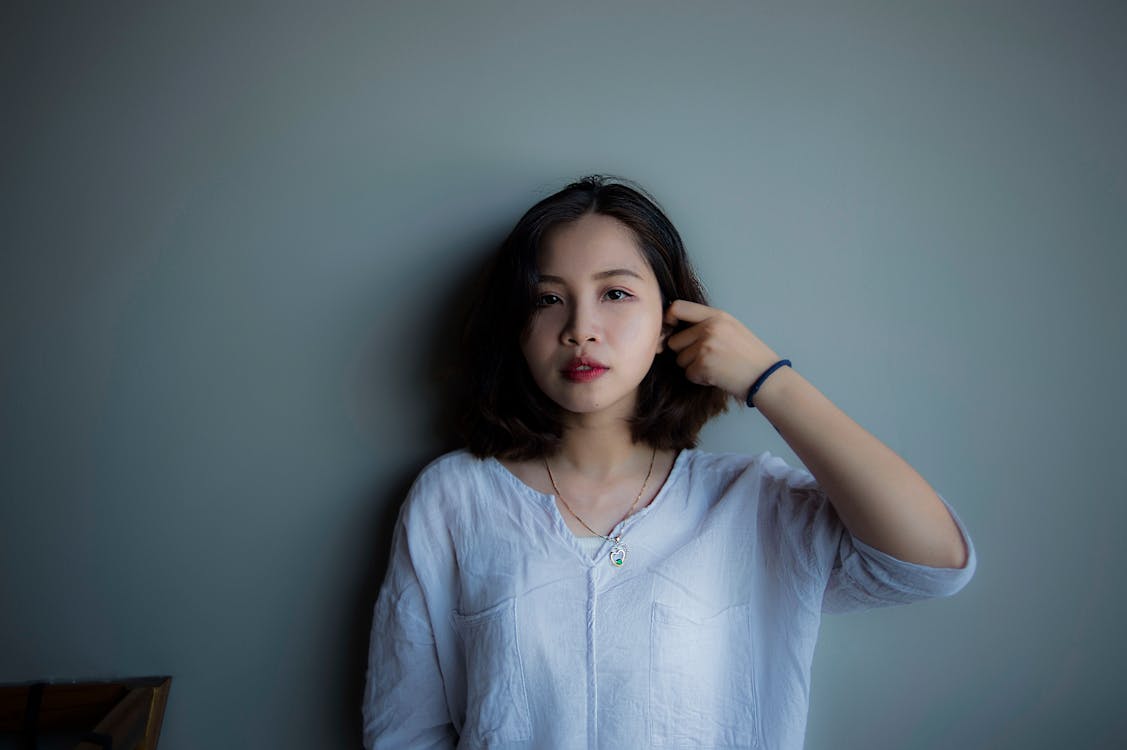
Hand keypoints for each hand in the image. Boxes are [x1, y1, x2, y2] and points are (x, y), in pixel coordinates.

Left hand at [664, 300, 780, 400]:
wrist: (767, 377)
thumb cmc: (749, 356)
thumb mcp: (731, 329)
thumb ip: (706, 324)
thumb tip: (673, 328)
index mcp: (717, 315)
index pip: (677, 307)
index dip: (668, 319)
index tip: (671, 329)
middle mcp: (709, 327)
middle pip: (675, 341)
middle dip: (685, 353)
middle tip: (707, 358)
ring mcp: (706, 346)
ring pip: (680, 360)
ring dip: (693, 367)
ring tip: (716, 366)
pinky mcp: (704, 365)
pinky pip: (688, 374)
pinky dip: (699, 378)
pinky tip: (717, 376)